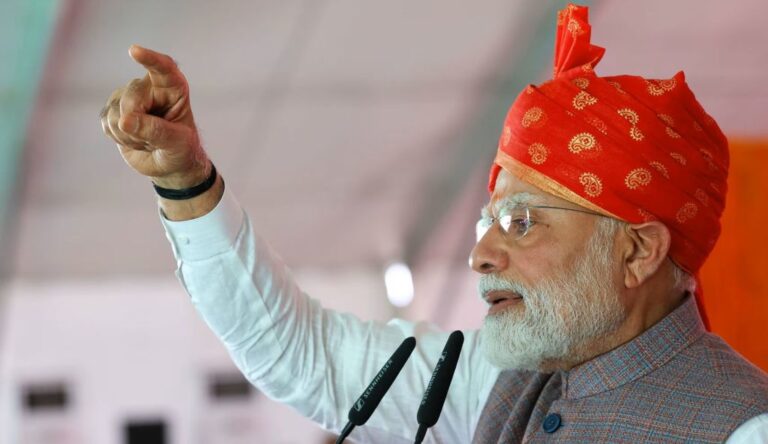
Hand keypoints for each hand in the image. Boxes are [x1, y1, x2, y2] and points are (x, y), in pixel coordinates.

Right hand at [100, 45, 208, 188]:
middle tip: (154, 141)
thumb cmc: (181, 150)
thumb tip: (124, 120)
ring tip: (148, 141)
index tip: (134, 51)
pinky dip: (119, 138)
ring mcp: (129, 98)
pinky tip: (134, 140)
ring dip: (129, 135)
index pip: (164, 68)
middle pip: (132, 96)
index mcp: (173, 88)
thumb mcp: (177, 143)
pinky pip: (106, 122)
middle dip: (137, 121)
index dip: (150, 59)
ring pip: (115, 111)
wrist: (169, 164)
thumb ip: (155, 131)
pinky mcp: (113, 111)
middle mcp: (150, 88)